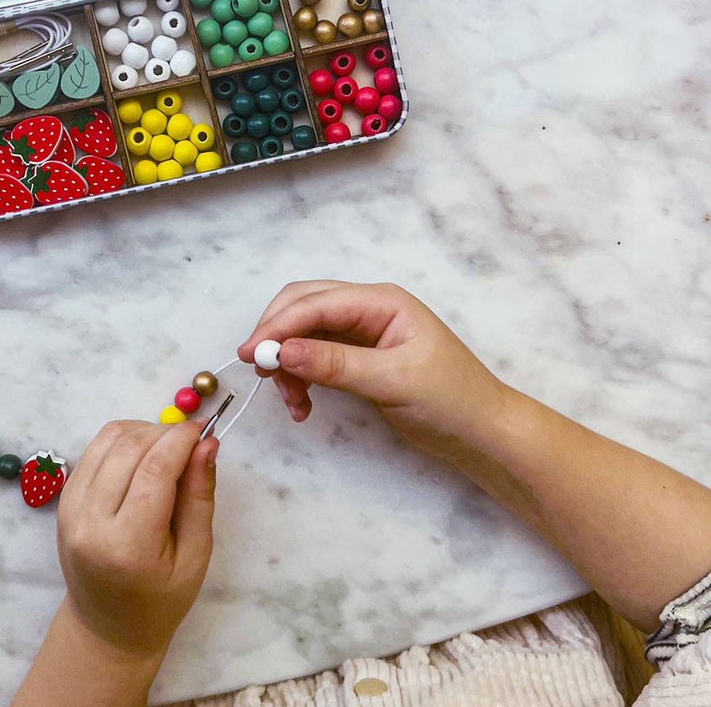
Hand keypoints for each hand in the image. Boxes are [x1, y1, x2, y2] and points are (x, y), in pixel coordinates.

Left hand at [56, 419, 217, 656]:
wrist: (107, 627)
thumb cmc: (161, 599)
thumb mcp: (196, 556)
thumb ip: (200, 496)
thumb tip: (206, 443)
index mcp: (128, 545)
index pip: (155, 470)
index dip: (182, 439)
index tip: (205, 428)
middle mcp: (91, 522)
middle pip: (130, 448)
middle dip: (166, 432)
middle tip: (191, 439)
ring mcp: (70, 508)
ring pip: (108, 440)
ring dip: (143, 431)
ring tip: (168, 448)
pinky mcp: (64, 499)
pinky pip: (94, 450)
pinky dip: (122, 442)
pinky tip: (142, 457)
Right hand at [238, 281, 504, 462]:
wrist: (482, 433)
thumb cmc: (451, 400)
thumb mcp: (393, 381)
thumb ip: (336, 364)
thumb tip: (283, 352)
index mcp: (381, 301)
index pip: (316, 302)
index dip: (279, 325)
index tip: (252, 354)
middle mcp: (368, 309)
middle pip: (304, 308)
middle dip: (278, 337)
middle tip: (260, 373)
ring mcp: (361, 333)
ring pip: (304, 334)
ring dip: (288, 363)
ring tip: (291, 403)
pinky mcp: (357, 357)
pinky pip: (314, 357)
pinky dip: (301, 377)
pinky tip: (302, 405)